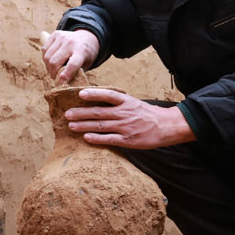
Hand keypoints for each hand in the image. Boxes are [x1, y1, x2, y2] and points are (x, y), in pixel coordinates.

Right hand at [41, 29, 99, 84]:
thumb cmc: (87, 55)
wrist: (87, 36)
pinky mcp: (55, 34)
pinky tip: (50, 62)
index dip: (65, 76)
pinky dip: (45, 58)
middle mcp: (71, 43)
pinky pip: (44, 49)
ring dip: (48, 67)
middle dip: (53, 74)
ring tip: (53, 70)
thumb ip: (76, 73)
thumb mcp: (87, 64)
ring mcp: (62, 37)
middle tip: (55, 78)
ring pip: (47, 57)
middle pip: (55, 62)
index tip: (60, 84)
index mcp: (81, 51)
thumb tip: (65, 86)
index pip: (72, 65)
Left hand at [65, 88, 195, 148]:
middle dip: (81, 113)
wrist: (167, 126)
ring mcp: (126, 127)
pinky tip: (86, 137)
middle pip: (99, 112)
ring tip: (71, 125)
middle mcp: (125, 113)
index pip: (108, 95)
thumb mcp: (133, 103)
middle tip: (67, 114)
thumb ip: (117, 103)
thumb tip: (97, 102)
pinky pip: (109, 139)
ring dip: (84, 125)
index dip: (94, 94)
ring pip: (101, 125)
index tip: (80, 94)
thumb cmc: (147, 114)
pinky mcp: (128, 140)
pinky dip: (97, 138)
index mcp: (127, 101)